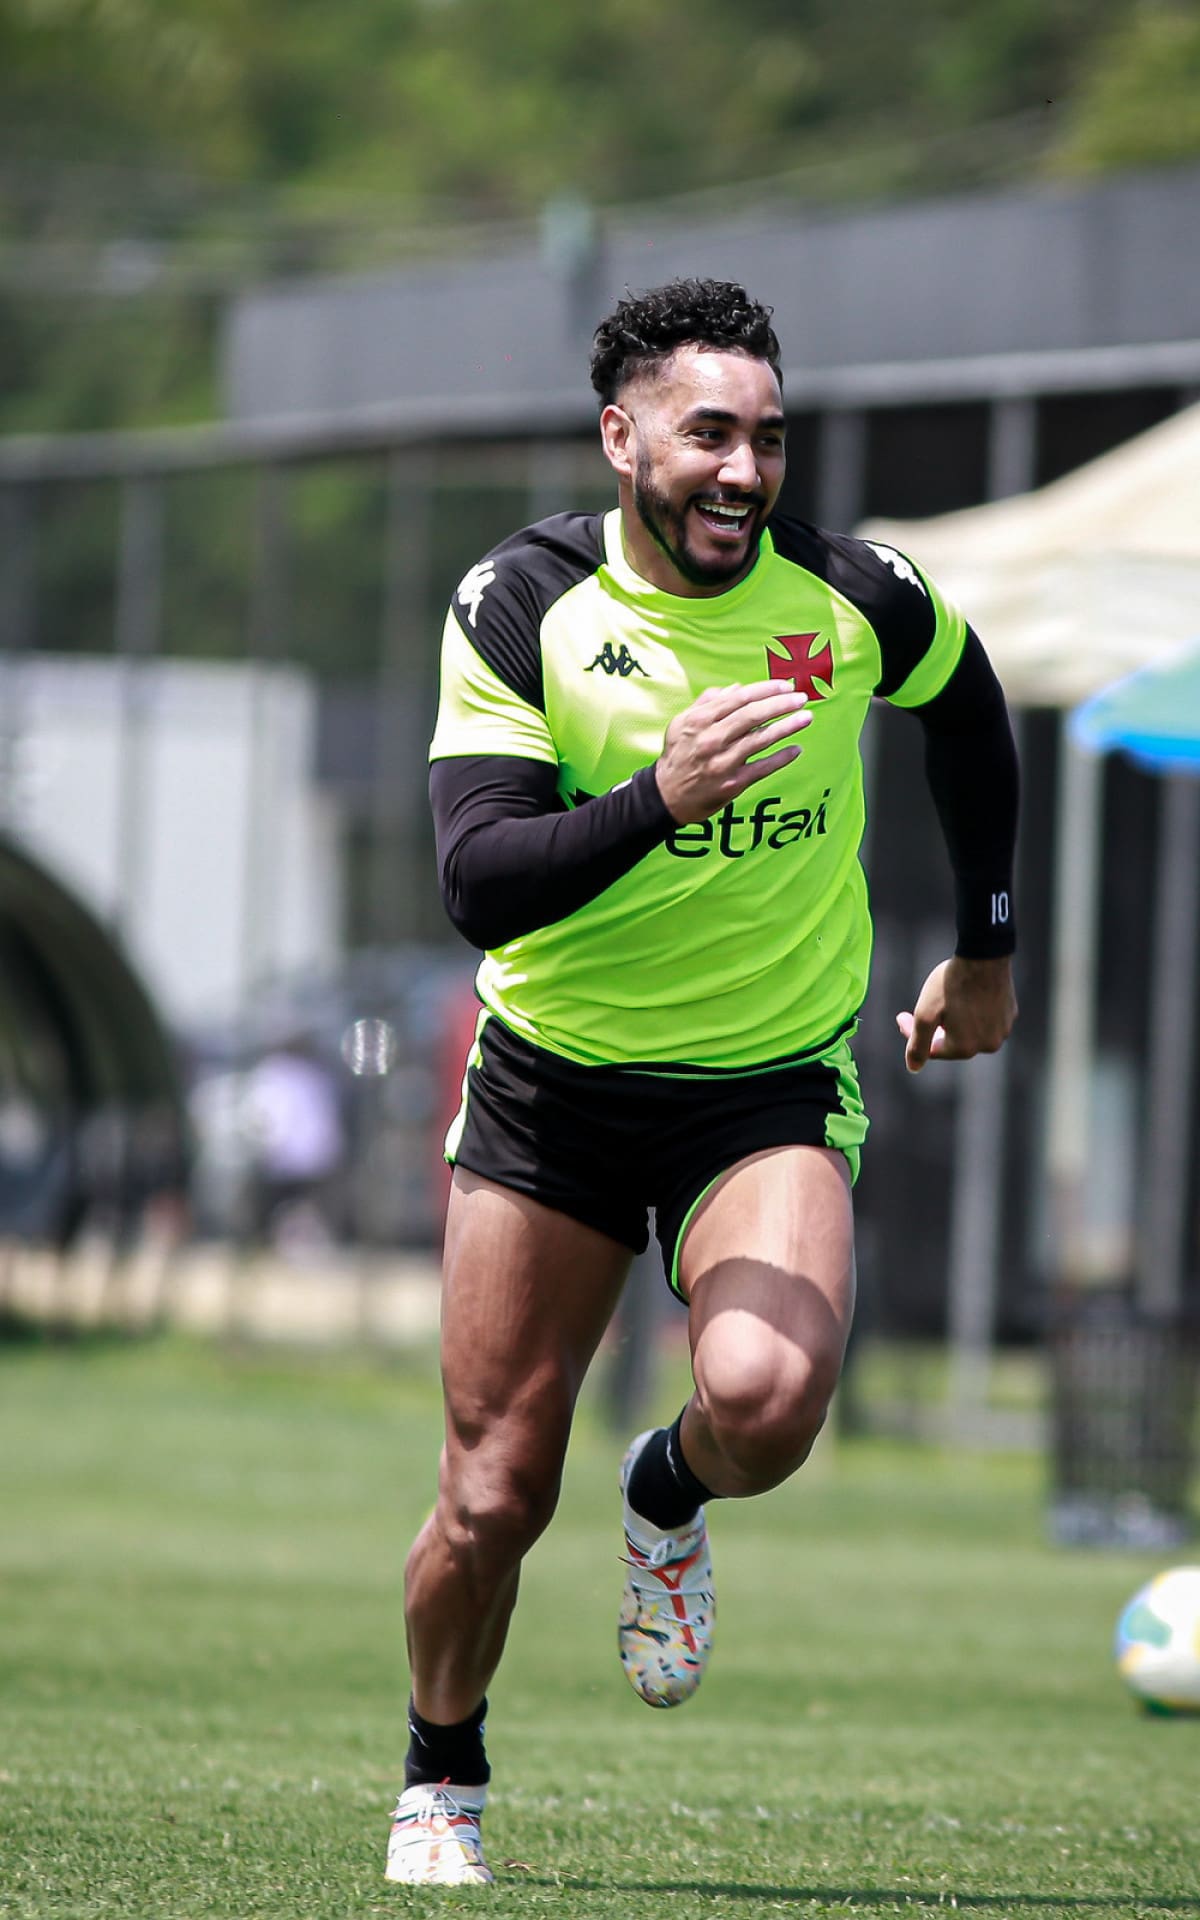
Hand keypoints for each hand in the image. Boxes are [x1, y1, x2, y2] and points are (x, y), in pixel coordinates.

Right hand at [655, 679, 811, 824]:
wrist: (666, 795)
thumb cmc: (677, 755)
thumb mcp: (682, 723)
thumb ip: (707, 702)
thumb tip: (736, 687)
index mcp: (699, 720)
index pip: (739, 698)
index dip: (765, 690)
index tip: (785, 686)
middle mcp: (711, 739)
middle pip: (753, 716)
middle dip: (781, 704)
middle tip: (801, 698)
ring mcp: (722, 762)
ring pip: (761, 740)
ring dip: (787, 727)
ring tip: (806, 718)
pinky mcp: (732, 784)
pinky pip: (762, 768)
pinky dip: (781, 758)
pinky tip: (796, 749)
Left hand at [895, 955, 1016, 1073]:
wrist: (983, 955)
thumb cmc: (951, 984)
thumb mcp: (925, 1014)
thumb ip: (918, 1044)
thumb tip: (913, 1069)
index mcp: (965, 1048)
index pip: (931, 1049)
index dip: (913, 1033)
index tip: (902, 1015)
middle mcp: (988, 1045)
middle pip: (952, 1041)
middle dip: (936, 1026)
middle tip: (925, 1005)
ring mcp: (1003, 1029)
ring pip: (970, 1030)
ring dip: (955, 1019)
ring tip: (948, 998)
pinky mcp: (1010, 1013)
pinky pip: (986, 1018)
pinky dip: (974, 1011)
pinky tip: (966, 993)